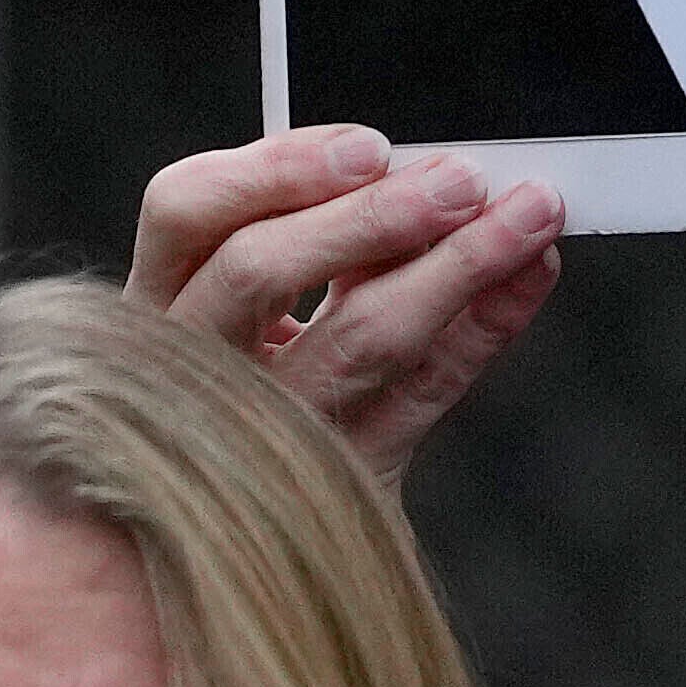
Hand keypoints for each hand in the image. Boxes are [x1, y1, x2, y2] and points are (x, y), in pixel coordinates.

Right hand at [130, 128, 564, 483]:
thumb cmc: (259, 386)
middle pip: (254, 271)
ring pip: (354, 338)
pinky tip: (528, 275)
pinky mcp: (339, 481)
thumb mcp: (252, 307)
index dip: (273, 170)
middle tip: (461, 181)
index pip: (183, 212)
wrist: (250, 538)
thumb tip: (425, 170)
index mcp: (157, 306)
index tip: (366, 148)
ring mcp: (259, 432)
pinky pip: (426, 394)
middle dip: (372, 215)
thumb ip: (317, 238)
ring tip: (526, 217)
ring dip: (455, 265)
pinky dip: (488, 325)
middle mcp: (189, 367)